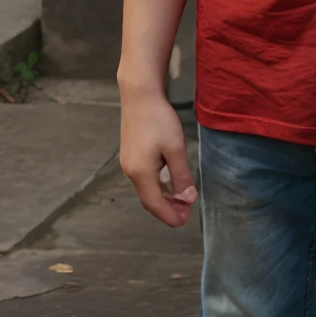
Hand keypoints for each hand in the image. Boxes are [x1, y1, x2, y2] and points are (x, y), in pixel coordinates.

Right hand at [120, 92, 197, 227]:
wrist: (139, 95)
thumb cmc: (158, 119)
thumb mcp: (175, 148)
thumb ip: (181, 175)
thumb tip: (188, 199)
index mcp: (140, 173)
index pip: (155, 204)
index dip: (170, 216)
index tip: (184, 222)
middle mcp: (131, 171)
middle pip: (149, 199)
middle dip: (167, 209)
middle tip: (185, 213)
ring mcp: (128, 162)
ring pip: (146, 188)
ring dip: (163, 197)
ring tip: (181, 200)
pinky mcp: (130, 153)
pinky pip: (144, 177)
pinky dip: (157, 185)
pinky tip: (168, 181)